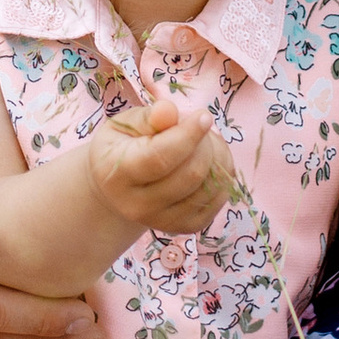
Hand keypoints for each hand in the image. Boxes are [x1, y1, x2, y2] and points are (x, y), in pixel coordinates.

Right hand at [92, 98, 229, 236]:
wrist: (116, 190)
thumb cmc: (122, 148)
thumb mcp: (123, 125)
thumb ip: (147, 117)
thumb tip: (169, 111)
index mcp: (117, 174)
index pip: (160, 158)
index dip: (188, 135)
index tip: (203, 116)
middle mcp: (137, 205)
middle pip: (190, 174)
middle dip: (205, 143)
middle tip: (200, 126)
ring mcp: (162, 221)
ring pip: (209, 188)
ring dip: (218, 157)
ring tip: (206, 141)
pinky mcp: (184, 228)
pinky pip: (217, 200)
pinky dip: (222, 176)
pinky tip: (210, 161)